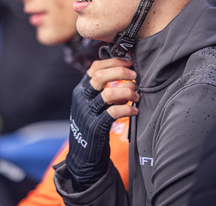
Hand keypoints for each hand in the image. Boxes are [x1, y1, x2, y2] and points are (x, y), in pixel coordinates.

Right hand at [66, 58, 138, 190]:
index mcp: (81, 90)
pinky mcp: (95, 127)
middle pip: (99, 76)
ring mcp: (87, 113)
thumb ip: (101, 90)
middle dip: (120, 72)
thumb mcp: (91, 104)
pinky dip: (127, 109)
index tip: (128, 62)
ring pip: (108, 94)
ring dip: (127, 91)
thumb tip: (125, 74)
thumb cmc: (92, 124)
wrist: (83, 155)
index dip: (112, 61)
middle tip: (134, 75)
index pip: (94, 67)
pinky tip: (134, 111)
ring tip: (136, 95)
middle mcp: (82, 99)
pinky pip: (113, 113)